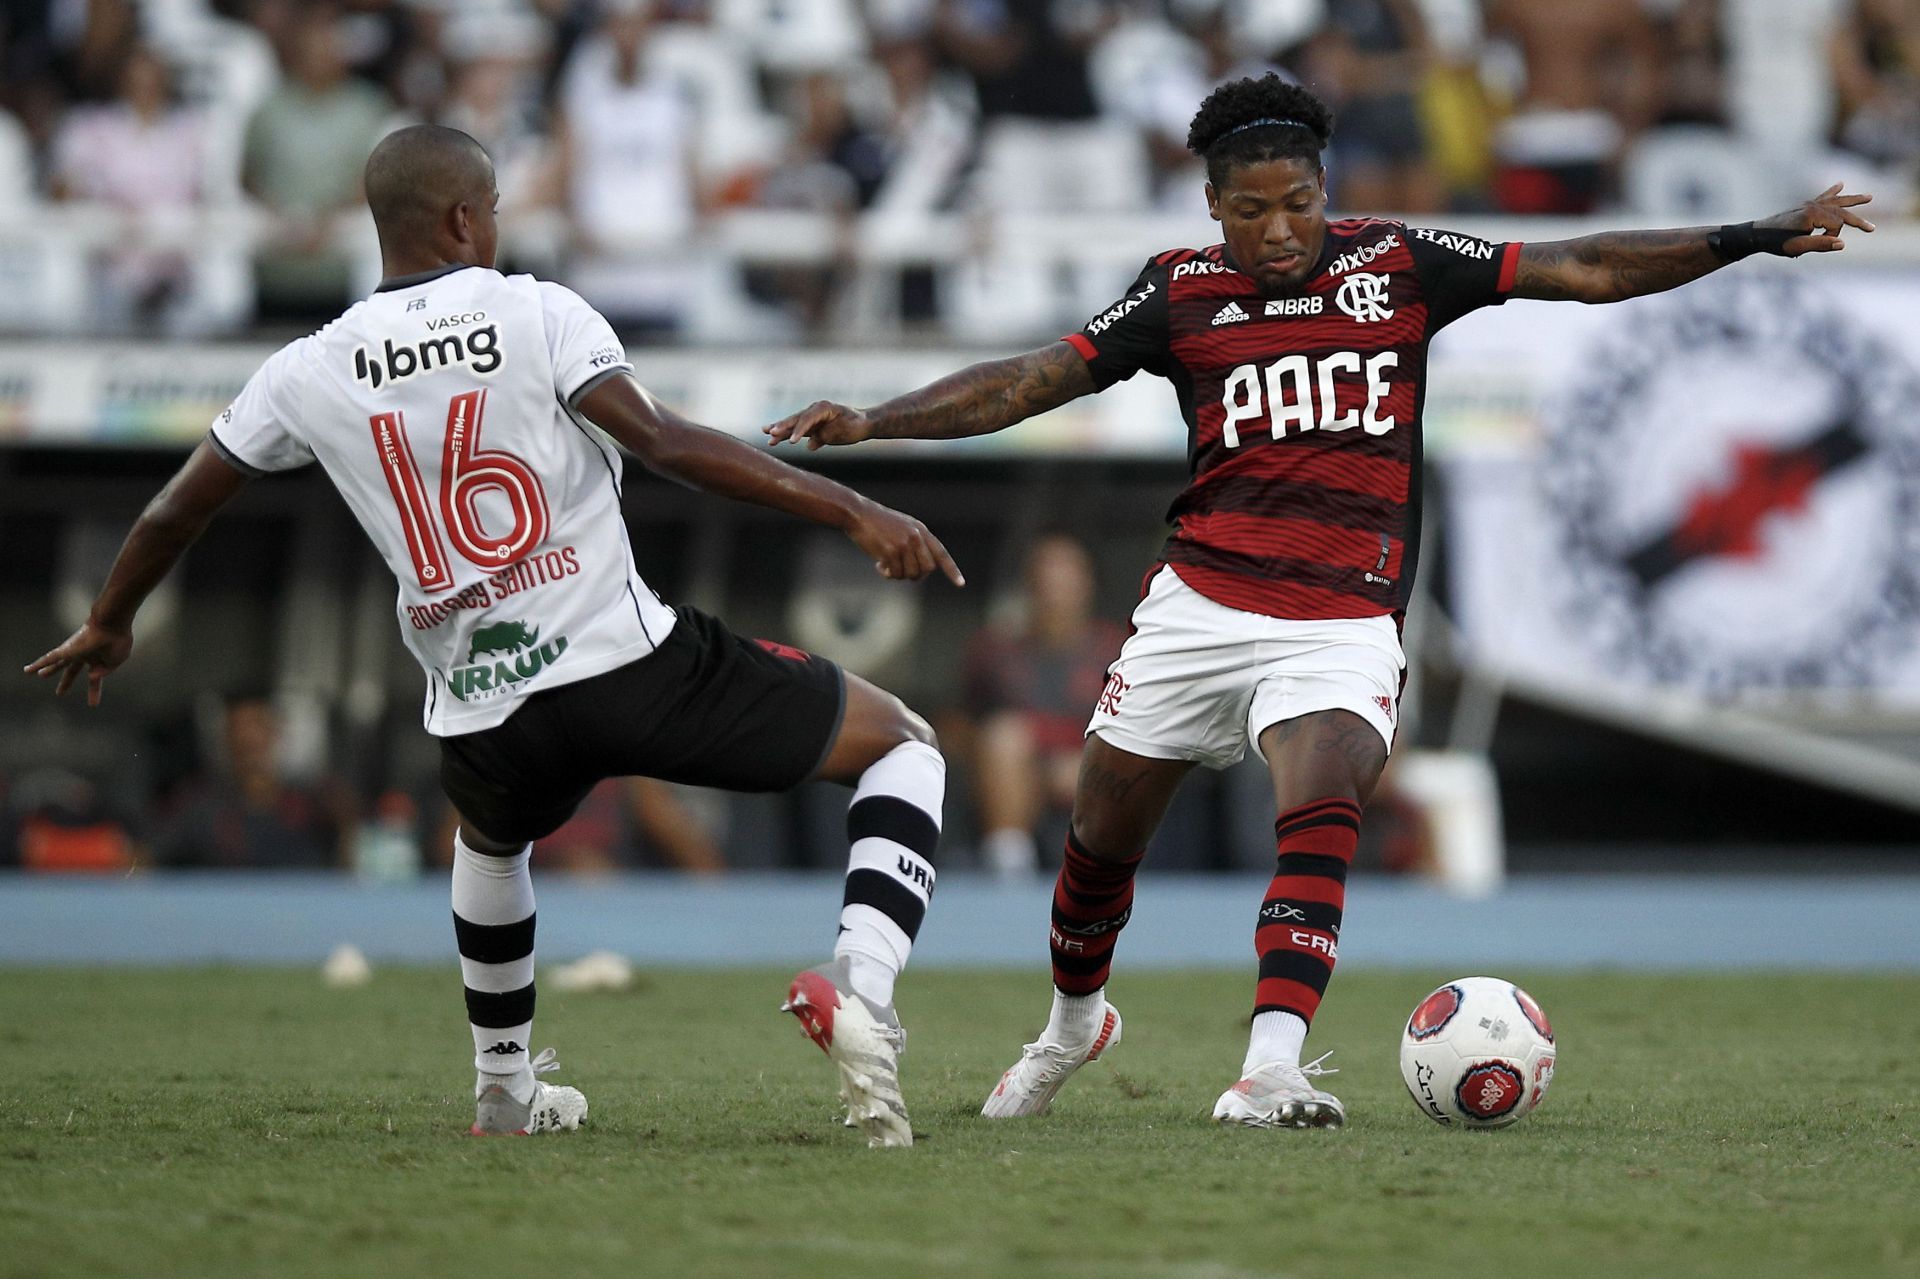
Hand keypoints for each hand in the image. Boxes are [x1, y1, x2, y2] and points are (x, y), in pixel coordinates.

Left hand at [24, 619, 132, 706]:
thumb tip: (91, 676)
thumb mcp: (115, 662)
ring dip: (49, 670)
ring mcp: (75, 651)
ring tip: (37, 675)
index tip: (93, 705)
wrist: (112, 624)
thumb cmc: (118, 641)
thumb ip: (104, 671)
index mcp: (99, 660)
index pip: (94, 679)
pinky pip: (50, 657)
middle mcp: (86, 655)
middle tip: (60, 693)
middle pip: (72, 670)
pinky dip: (39, 664)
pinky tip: (28, 671)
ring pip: (58, 662)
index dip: (94, 691)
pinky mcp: (67, 649)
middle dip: (66, 681)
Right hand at [764, 401, 874, 450]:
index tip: (791, 442)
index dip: (799, 430)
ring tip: (765, 433)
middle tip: (768, 432)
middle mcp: (814, 411)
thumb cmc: (855, 425)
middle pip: (796, 419)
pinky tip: (774, 439)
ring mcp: (812, 418)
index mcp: (823, 408)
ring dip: (780, 429)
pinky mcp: (811, 427)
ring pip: (793, 424)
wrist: (863, 424)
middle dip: (782, 426)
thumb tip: (811, 444)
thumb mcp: (845, 430)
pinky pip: (796, 431)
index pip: (807, 419)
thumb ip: (827, 435)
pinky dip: (786, 435)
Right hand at [845, 500, 964, 585]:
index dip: (952, 570)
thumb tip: (922, 571)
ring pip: (912, 574)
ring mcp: (904, 544)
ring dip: (899, 575)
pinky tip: (878, 564)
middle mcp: (916, 537)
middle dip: (916, 574)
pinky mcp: (890, 551)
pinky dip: (887, 574)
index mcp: (921, 531)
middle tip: (902, 570)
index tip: (961, 584)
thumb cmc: (878, 523)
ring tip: (888, 565)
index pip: (941, 554)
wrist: (858, 514)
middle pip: (927, 569)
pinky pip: (895, 574)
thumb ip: (916, 544)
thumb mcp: (903, 527)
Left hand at [1759, 184, 1874, 254]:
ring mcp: (1809, 204)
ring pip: (1836, 201)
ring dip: (1853, 200)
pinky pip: (1822, 197)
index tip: (1820, 244)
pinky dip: (1832, 191)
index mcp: (1812, 214)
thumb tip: (1843, 244)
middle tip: (1872, 229)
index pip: (1836, 224)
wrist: (1756, 234)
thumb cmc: (1775, 242)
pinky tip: (1840, 184)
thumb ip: (1820, 245)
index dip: (1832, 237)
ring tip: (1870, 197)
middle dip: (1857, 221)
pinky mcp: (1804, 206)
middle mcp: (1813, 206)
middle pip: (1841, 211)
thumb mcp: (1797, 247)